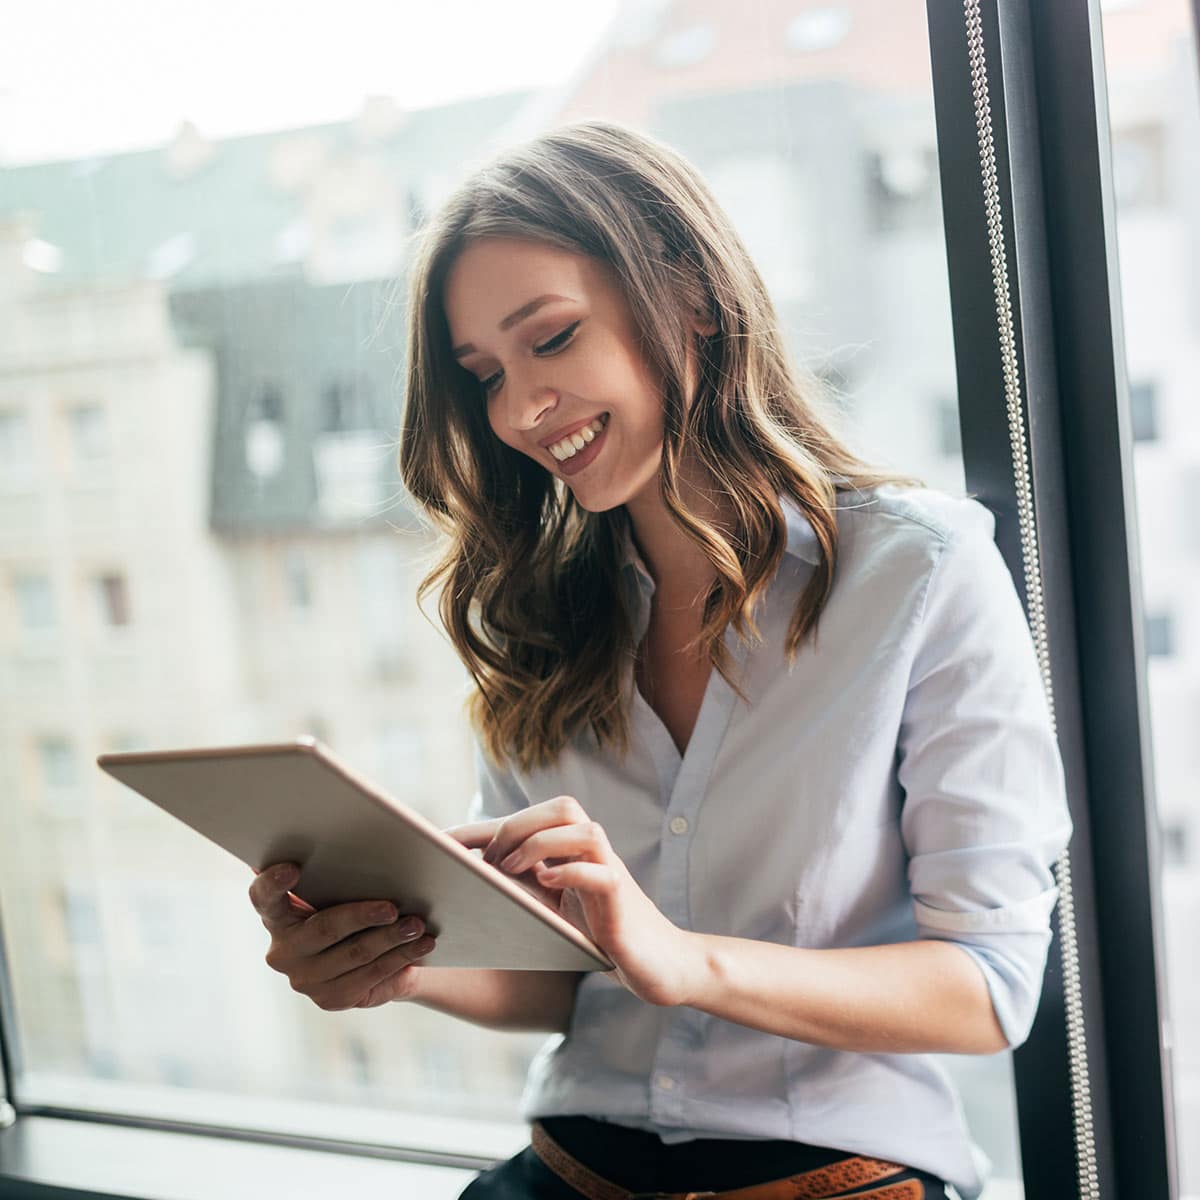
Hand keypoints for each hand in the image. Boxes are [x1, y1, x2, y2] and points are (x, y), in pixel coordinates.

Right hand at [248, 863, 436, 1010]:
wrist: (376, 951)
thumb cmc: (358, 899)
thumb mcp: (348, 882)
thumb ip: (345, 863)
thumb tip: (383, 832)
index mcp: (277, 912)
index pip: (263, 896)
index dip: (273, 882)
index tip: (294, 867)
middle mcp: (282, 949)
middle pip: (323, 928)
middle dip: (361, 916)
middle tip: (393, 906)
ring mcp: (304, 978)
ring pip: (354, 954)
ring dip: (391, 939)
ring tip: (419, 925)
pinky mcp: (330, 1000)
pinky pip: (370, 977)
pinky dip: (400, 958)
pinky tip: (423, 946)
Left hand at [447, 797, 698, 1007]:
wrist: (659, 965)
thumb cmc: (600, 937)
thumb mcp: (553, 911)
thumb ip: (523, 890)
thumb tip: (466, 883)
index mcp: (573, 852)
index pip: (528, 820)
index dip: (482, 826)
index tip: (439, 841)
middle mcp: (593, 854)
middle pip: (562, 808)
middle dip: (516, 825)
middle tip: (487, 860)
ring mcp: (611, 873)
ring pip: (583, 829)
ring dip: (540, 842)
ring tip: (510, 868)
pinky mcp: (623, 901)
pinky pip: (601, 872)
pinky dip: (572, 871)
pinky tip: (547, 883)